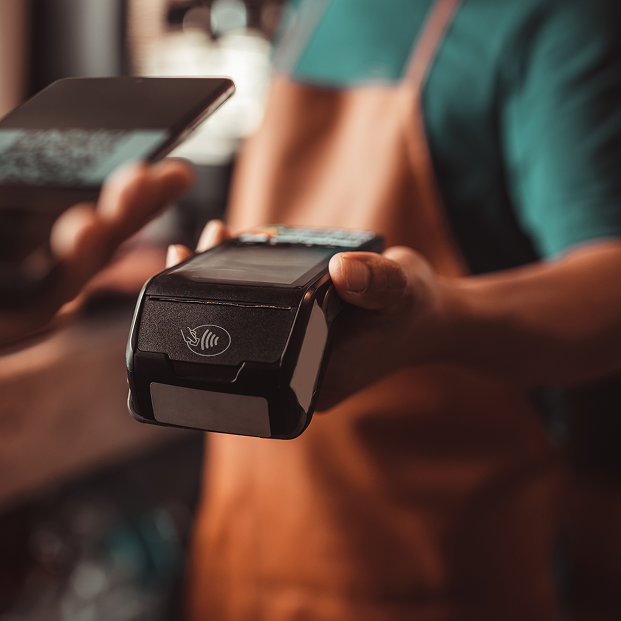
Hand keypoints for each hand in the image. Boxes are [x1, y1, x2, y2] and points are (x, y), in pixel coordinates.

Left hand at [167, 223, 436, 411]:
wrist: (432, 318)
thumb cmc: (416, 310)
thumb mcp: (403, 290)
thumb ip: (377, 282)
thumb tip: (343, 271)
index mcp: (310, 382)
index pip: (243, 365)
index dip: (207, 327)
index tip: (189, 277)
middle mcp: (294, 374)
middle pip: (232, 342)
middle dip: (203, 295)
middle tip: (188, 249)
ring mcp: (292, 354)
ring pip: (241, 322)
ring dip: (219, 282)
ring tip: (209, 239)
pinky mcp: (294, 333)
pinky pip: (256, 310)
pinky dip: (240, 279)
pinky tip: (228, 248)